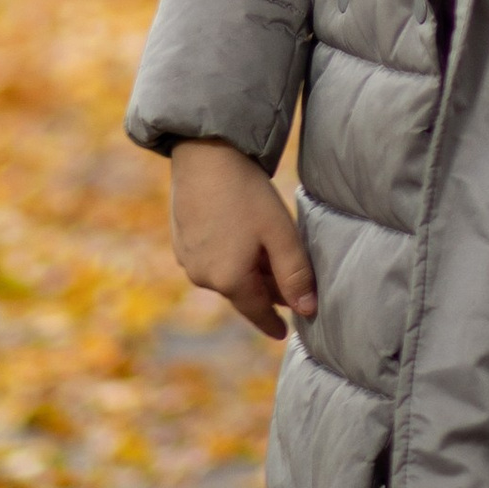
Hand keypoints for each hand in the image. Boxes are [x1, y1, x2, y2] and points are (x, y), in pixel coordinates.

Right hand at [170, 139, 316, 339]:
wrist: (205, 154)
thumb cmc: (247, 194)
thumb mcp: (280, 234)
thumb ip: (296, 275)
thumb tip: (308, 310)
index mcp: (229, 280)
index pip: (258, 312)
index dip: (273, 323)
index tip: (283, 333)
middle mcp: (203, 277)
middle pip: (243, 292)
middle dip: (265, 291)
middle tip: (287, 287)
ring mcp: (187, 259)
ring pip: (226, 275)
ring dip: (246, 272)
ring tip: (265, 256)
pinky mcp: (180, 240)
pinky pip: (209, 259)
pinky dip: (228, 257)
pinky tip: (240, 237)